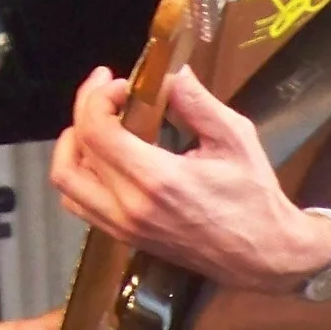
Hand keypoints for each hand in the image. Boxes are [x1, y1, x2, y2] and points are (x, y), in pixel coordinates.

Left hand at [48, 64, 330, 290]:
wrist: (263, 256)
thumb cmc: (254, 196)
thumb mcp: (235, 138)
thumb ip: (197, 102)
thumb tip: (170, 73)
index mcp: (156, 180)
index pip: (97, 132)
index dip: (98, 98)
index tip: (124, 84)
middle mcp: (129, 206)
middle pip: (73, 153)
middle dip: (84, 110)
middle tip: (105, 90)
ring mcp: (122, 226)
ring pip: (67, 183)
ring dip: (73, 145)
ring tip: (99, 121)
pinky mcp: (124, 237)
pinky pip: (81, 203)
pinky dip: (81, 174)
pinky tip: (107, 155)